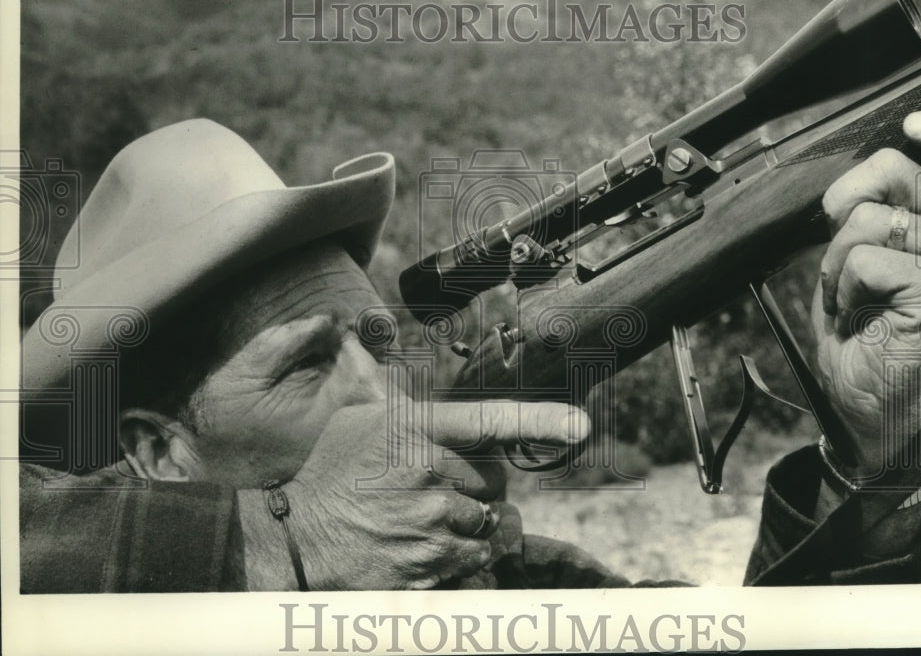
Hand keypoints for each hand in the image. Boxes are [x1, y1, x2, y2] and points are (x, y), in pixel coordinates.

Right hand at [238, 392, 588, 589]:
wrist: (294, 539)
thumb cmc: (331, 472)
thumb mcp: (364, 420)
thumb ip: (413, 408)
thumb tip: (445, 397)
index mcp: (413, 429)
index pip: (488, 419)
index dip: (539, 419)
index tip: (581, 424)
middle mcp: (427, 472)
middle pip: (495, 479)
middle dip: (477, 484)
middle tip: (437, 488)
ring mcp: (429, 523)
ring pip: (488, 521)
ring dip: (467, 522)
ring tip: (421, 519)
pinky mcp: (429, 566)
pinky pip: (473, 558)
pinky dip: (460, 555)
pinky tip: (423, 545)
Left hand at [814, 109, 920, 477]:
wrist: (861, 389)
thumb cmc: (861, 320)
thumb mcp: (858, 252)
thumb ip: (869, 209)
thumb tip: (856, 176)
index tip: (917, 124)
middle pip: (887, 170)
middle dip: (841, 209)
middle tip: (844, 252)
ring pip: (867, 221)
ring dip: (836, 261)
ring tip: (851, 292)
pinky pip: (866, 261)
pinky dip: (843, 287)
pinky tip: (861, 310)